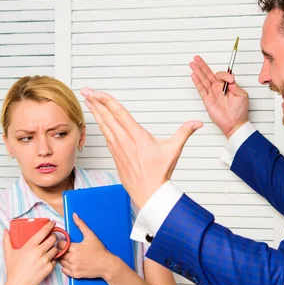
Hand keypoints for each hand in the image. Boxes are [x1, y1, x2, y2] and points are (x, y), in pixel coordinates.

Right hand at [2, 221, 58, 284]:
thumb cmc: (13, 269)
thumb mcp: (8, 253)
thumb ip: (7, 240)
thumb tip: (5, 231)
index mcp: (30, 246)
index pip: (44, 232)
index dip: (50, 225)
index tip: (53, 222)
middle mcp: (39, 252)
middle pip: (53, 239)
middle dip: (53, 237)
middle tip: (51, 237)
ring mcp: (45, 260)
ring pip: (56, 249)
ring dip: (54, 248)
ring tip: (49, 249)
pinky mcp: (49, 268)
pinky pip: (55, 260)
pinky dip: (52, 259)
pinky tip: (47, 260)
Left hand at [58, 213, 119, 279]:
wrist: (106, 265)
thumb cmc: (99, 250)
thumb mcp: (91, 235)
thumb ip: (81, 225)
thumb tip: (74, 215)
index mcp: (75, 248)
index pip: (59, 244)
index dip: (62, 242)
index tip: (66, 242)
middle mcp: (72, 258)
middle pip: (59, 253)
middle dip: (62, 250)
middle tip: (68, 249)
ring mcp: (73, 267)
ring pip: (60, 262)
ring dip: (63, 258)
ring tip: (70, 255)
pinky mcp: (75, 274)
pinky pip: (64, 270)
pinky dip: (65, 267)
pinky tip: (71, 262)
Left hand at [81, 88, 201, 208]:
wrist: (148, 193)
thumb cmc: (159, 173)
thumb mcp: (173, 149)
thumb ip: (185, 132)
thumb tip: (197, 123)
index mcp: (136, 135)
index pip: (118, 112)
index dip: (106, 100)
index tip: (97, 92)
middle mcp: (124, 140)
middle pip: (106, 116)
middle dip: (95, 102)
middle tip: (86, 91)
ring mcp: (117, 148)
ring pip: (103, 126)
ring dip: (95, 112)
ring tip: (88, 102)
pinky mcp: (115, 155)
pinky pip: (105, 137)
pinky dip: (100, 126)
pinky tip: (98, 122)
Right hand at [189, 55, 248, 137]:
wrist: (234, 124)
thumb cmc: (240, 112)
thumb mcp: (241, 95)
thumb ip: (235, 85)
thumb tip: (230, 78)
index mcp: (228, 86)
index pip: (222, 75)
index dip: (224, 75)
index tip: (229, 80)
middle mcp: (219, 89)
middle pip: (208, 74)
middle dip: (202, 65)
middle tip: (197, 58)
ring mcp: (212, 94)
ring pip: (203, 80)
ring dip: (198, 71)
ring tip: (192, 63)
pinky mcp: (207, 100)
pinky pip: (201, 89)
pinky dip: (197, 82)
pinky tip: (193, 75)